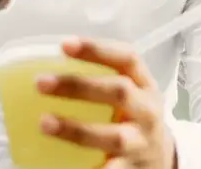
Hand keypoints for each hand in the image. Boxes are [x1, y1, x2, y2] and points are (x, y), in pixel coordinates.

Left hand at [36, 38, 176, 168]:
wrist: (160, 161)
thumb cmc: (133, 119)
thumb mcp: (130, 95)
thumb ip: (100, 81)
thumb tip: (45, 69)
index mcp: (145, 85)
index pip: (127, 58)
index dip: (97, 49)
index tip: (65, 45)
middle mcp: (147, 111)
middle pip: (119, 92)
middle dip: (79, 86)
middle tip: (41, 83)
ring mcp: (141, 143)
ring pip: (114, 136)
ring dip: (77, 129)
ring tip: (44, 123)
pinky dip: (90, 167)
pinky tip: (59, 165)